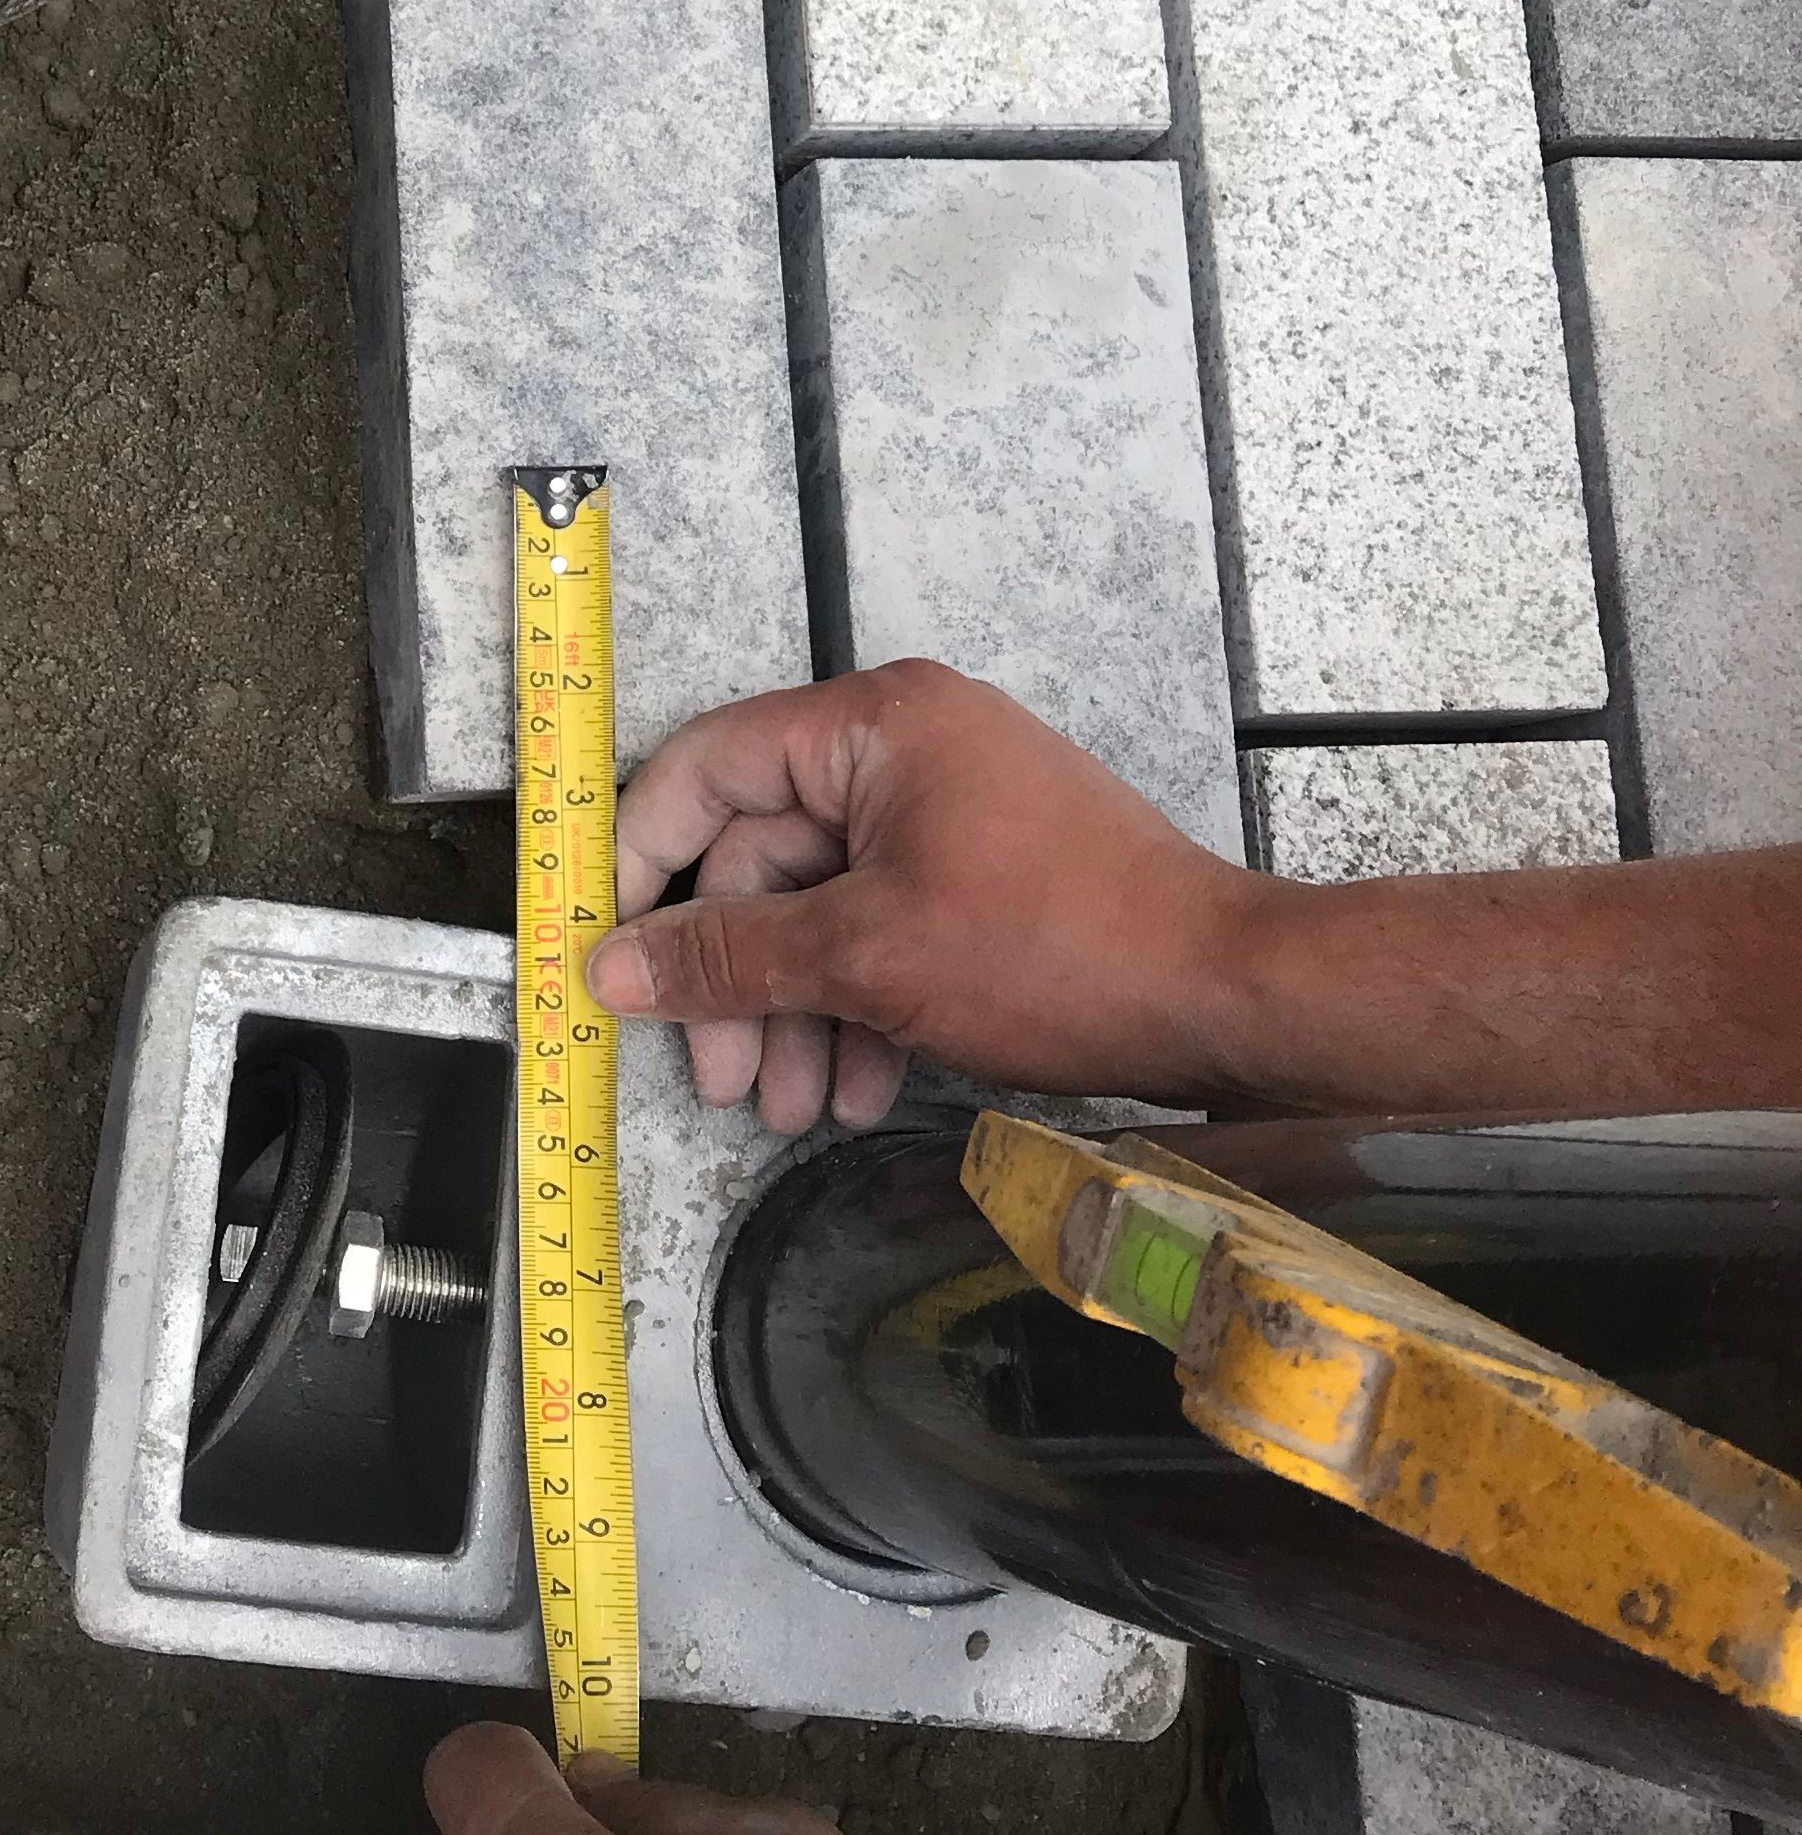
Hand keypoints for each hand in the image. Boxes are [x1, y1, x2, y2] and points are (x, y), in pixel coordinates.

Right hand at [586, 663, 1258, 1133]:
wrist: (1226, 999)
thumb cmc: (1056, 951)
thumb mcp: (868, 957)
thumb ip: (730, 956)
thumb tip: (611, 966)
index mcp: (874, 725)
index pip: (708, 766)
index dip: (642, 858)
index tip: (607, 951)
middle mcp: (907, 747)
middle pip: (764, 856)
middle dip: (737, 978)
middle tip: (721, 1082)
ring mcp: (951, 810)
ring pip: (822, 908)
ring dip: (795, 1013)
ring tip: (793, 1109)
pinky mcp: (984, 874)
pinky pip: (884, 928)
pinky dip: (860, 1007)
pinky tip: (860, 1089)